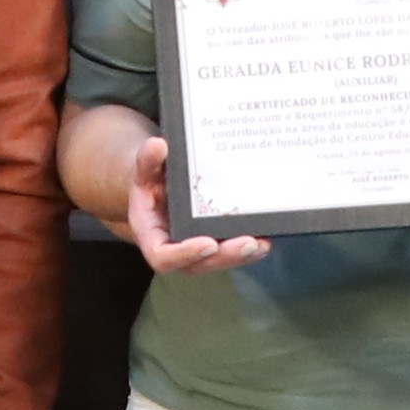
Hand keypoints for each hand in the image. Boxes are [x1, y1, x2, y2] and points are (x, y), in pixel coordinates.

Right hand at [113, 131, 268, 278]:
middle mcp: (174, 249)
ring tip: (261, 243)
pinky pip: (229, 252)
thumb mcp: (144, 169)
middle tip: (248, 243)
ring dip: (241, 256)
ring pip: (218, 261)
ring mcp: (194, 251)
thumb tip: (158, 146)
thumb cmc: (150, 181)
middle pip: (199, 264)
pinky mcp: (212, 245)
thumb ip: (147, 160)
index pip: (163, 257)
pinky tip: (265, 236)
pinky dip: (248, 248)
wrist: (156, 187)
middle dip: (225, 256)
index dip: (186, 254)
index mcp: (152, 236)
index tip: (209, 243)